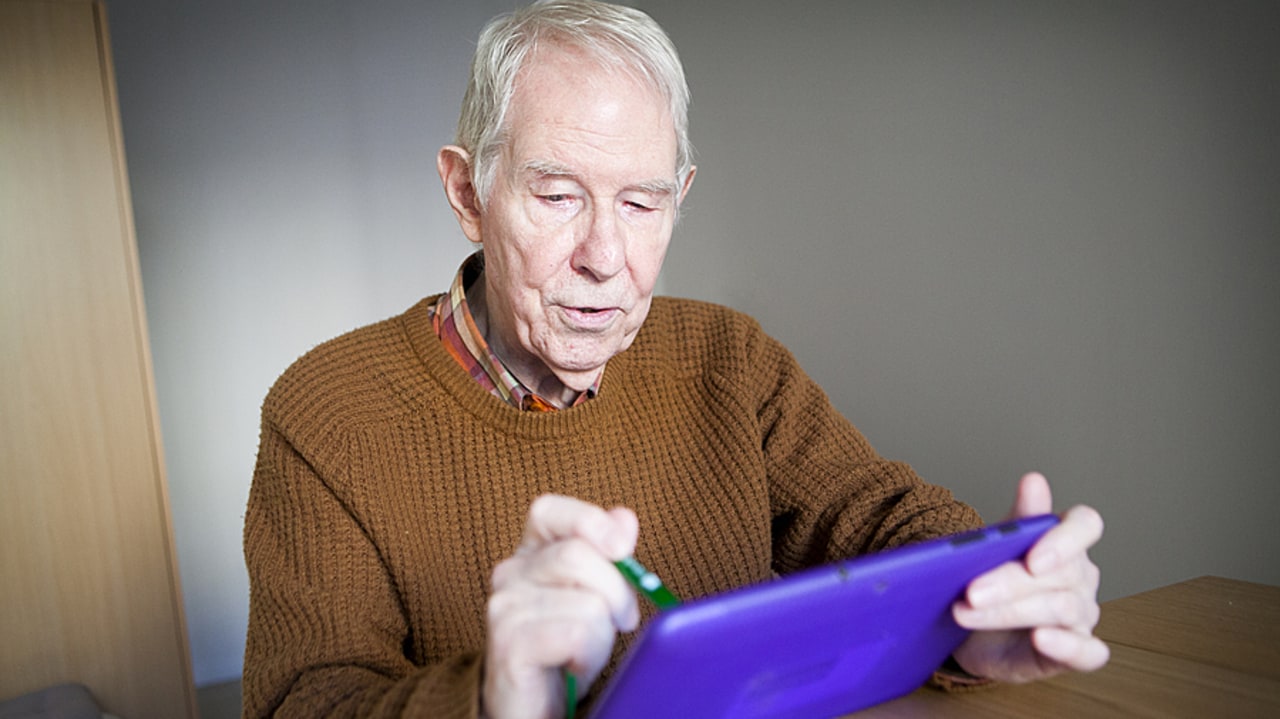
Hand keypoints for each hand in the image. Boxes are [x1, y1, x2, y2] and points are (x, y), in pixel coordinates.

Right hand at [483, 495, 639, 718]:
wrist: (530, 709)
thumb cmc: (564, 650)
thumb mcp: (593, 596)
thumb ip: (607, 555)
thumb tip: (624, 517)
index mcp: (530, 554)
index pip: (548, 511)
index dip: (589, 521)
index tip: (622, 548)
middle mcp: (509, 574)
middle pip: (580, 555)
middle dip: (616, 593)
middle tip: (616, 622)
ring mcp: (504, 607)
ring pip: (588, 602)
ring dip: (603, 635)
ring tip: (584, 652)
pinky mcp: (509, 643)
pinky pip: (577, 634)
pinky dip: (590, 656)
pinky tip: (574, 667)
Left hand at [950, 472, 1109, 682]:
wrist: (973, 632)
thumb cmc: (990, 583)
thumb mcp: (995, 550)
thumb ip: (1018, 520)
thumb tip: (1034, 480)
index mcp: (1065, 543)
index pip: (1085, 525)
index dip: (1064, 539)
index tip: (1032, 557)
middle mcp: (1080, 577)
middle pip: (1061, 573)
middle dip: (1011, 582)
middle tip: (971, 590)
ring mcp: (1082, 616)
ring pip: (1062, 609)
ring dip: (1012, 611)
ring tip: (968, 612)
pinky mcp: (1077, 652)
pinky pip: (1088, 653)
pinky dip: (1066, 646)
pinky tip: (1040, 639)